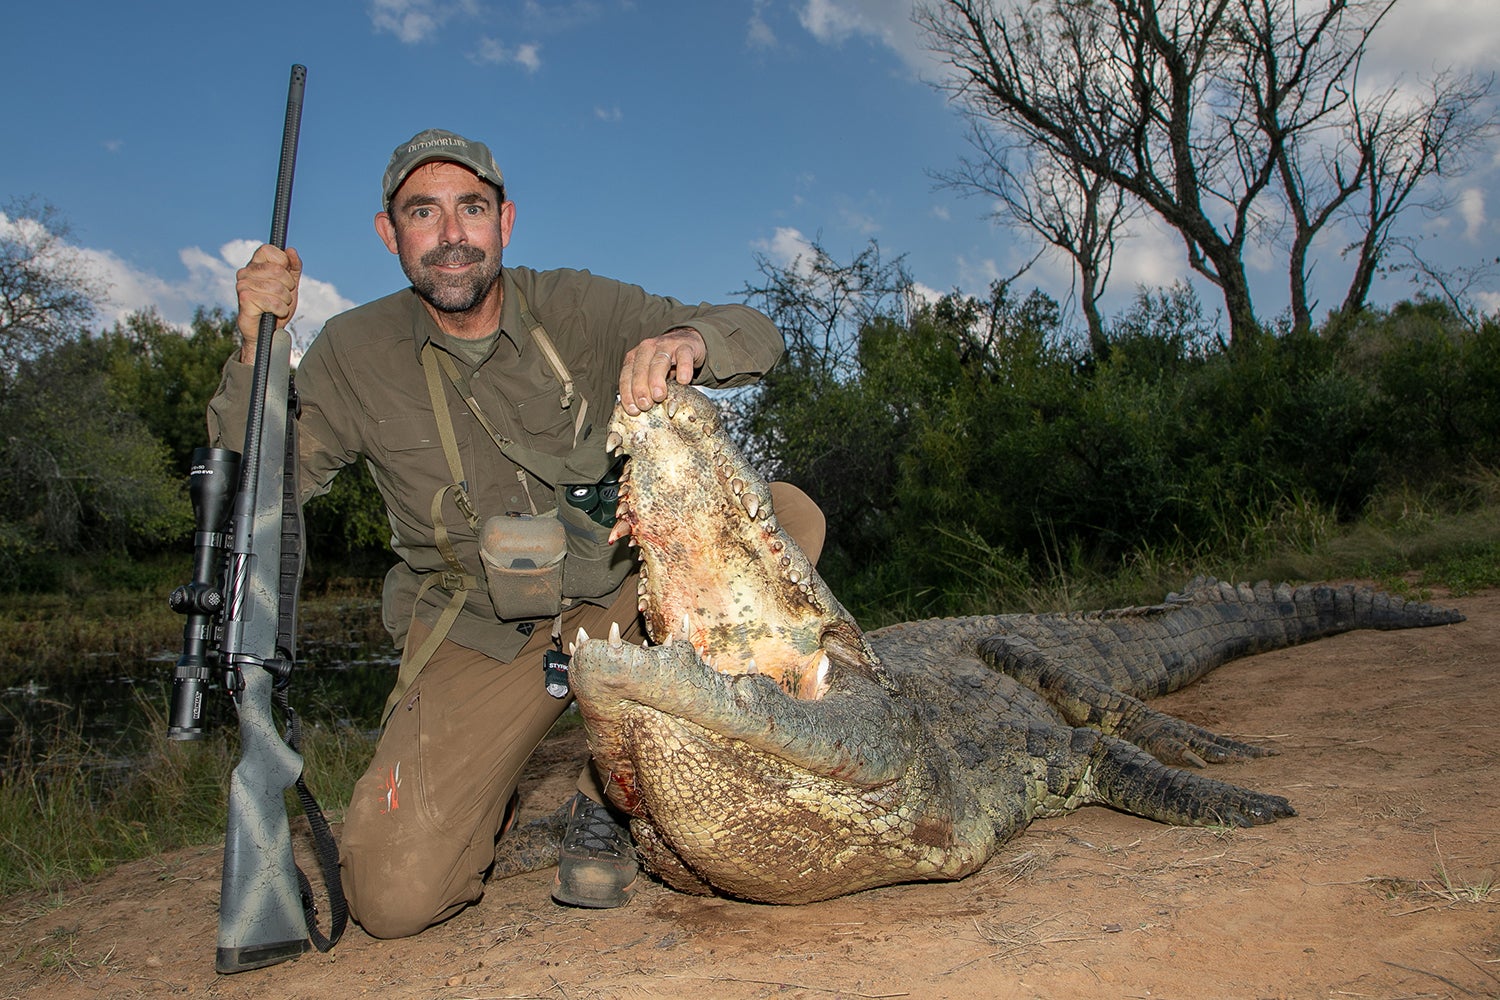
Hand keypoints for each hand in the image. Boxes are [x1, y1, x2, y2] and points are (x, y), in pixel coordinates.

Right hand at [234, 244, 302, 362]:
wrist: (267, 332)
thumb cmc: (277, 307)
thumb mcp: (290, 285)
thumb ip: (293, 267)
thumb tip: (291, 250)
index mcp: (255, 265)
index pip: (269, 250)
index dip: (283, 264)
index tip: (285, 277)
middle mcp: (245, 272)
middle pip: (277, 270)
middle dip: (288, 287)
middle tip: (283, 296)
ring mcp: (242, 285)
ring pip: (277, 287)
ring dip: (285, 301)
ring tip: (279, 306)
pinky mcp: (244, 299)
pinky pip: (272, 302)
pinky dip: (280, 310)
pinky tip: (275, 313)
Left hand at [619, 328, 705, 414]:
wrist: (686, 341)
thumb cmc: (665, 363)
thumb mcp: (650, 374)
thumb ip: (644, 388)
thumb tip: (638, 412)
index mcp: (635, 356)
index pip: (627, 374)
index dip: (627, 392)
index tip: (633, 409)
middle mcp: (648, 349)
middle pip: (641, 368)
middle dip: (640, 388)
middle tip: (645, 405)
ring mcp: (667, 345)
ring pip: (659, 361)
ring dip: (657, 379)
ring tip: (659, 396)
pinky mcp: (686, 346)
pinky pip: (684, 356)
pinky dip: (684, 368)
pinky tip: (683, 381)